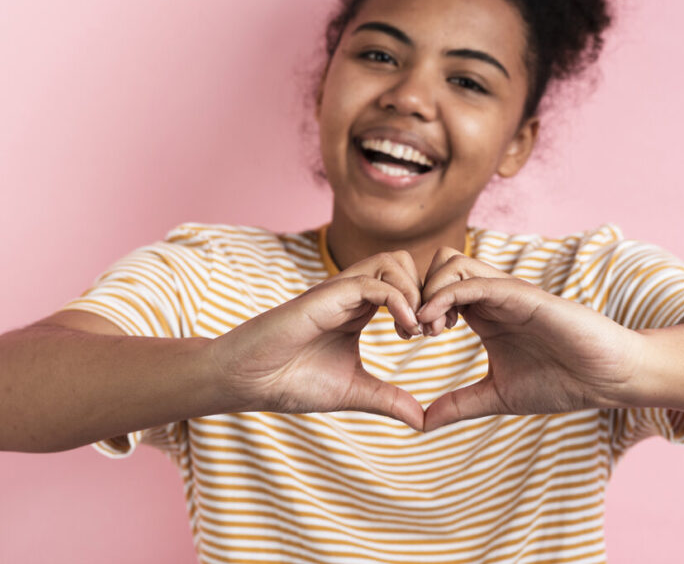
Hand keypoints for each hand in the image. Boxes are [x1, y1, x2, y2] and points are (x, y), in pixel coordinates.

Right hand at [214, 251, 425, 429]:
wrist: (247, 381)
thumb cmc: (290, 382)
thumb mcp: (353, 391)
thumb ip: (387, 399)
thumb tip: (423, 420)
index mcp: (359, 310)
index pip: (406, 284)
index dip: (429, 303)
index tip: (437, 335)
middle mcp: (352, 294)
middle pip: (404, 263)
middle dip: (428, 291)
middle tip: (433, 330)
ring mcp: (338, 292)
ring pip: (392, 262)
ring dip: (415, 292)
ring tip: (417, 331)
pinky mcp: (326, 296)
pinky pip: (373, 282)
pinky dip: (398, 301)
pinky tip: (405, 331)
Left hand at [417, 248, 643, 430]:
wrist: (607, 378)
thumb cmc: (561, 382)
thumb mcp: (497, 396)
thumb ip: (459, 404)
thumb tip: (420, 423)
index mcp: (483, 314)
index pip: (436, 289)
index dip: (414, 307)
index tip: (409, 339)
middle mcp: (491, 296)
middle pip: (438, 265)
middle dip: (416, 292)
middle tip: (414, 331)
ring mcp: (506, 292)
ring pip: (451, 262)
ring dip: (429, 291)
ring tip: (428, 330)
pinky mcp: (522, 295)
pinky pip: (475, 281)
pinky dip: (447, 296)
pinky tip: (436, 325)